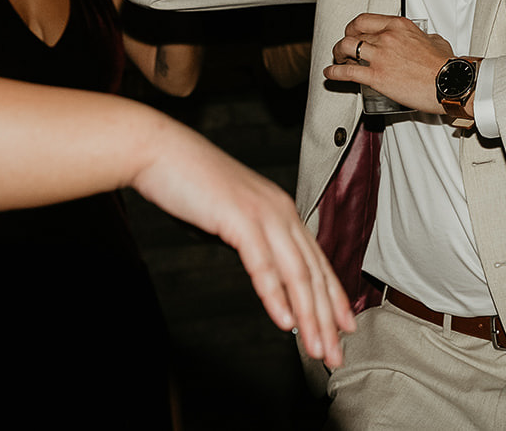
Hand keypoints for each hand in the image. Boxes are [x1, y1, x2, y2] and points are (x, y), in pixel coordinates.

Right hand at [131, 120, 354, 366]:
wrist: (161, 151)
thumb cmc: (190, 183)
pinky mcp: (240, 219)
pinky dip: (276, 296)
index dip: (333, 298)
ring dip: (308, 317)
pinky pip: (263, 265)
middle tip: (335, 354)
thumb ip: (252, 239)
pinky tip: (284, 321)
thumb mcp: (231, 214)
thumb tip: (264, 270)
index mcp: (281, 209)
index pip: (317, 261)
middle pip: (313, 274)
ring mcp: (263, 214)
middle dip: (327, 319)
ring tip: (316, 347)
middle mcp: (280, 211)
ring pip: (296, 274)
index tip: (344, 328)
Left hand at [325, 13, 453, 114]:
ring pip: (345, 47)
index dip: (353, 27)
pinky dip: (334, 72)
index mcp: (399, 26)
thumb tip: (425, 40)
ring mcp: (380, 56)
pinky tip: (330, 73)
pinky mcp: (376, 77)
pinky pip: (347, 72)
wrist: (450, 84)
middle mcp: (387, 37)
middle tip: (345, 49)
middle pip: (353, 33)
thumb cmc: (446, 66)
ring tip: (337, 59)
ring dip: (337, 53)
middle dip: (346, 41)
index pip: (365, 20)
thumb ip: (425, 37)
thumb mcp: (436, 41)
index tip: (352, 32)